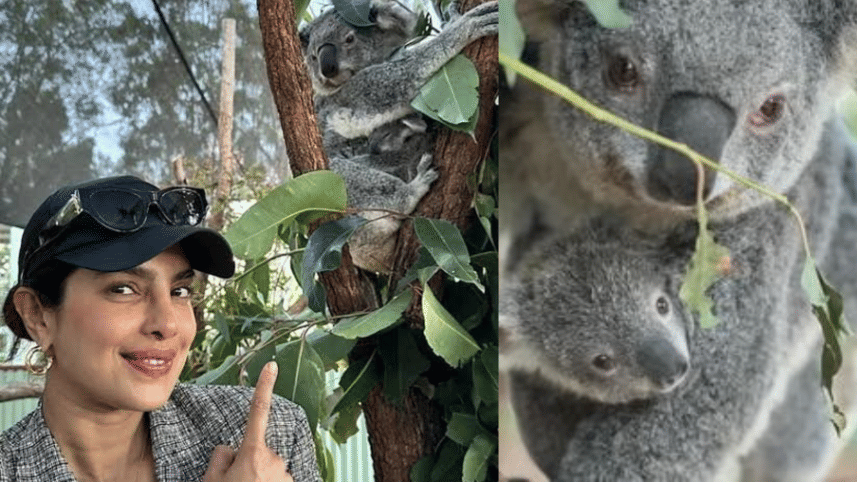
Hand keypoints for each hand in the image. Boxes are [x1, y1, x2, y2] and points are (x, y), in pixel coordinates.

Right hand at [203, 362, 292, 481]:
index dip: (264, 386)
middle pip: (258, 450)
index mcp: (253, 452)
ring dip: (258, 475)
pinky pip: (277, 478)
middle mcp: (273, 458)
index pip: (258, 410)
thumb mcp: (212, 479)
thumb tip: (230, 449)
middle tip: (235, 481)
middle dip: (247, 462)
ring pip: (268, 466)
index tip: (272, 366)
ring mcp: (285, 472)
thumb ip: (220, 456)